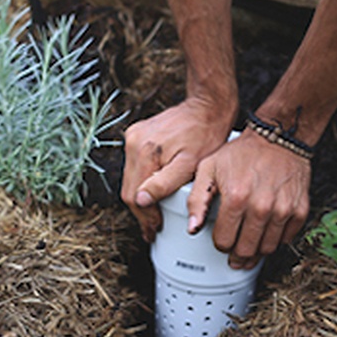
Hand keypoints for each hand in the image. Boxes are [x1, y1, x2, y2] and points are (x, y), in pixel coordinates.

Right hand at [120, 98, 234, 242]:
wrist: (208, 105)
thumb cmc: (206, 135)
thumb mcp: (190, 165)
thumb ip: (164, 184)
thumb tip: (140, 201)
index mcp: (145, 152)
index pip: (136, 196)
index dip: (145, 218)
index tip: (153, 230)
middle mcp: (133, 143)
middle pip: (129, 188)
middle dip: (141, 211)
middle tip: (152, 228)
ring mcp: (132, 137)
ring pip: (130, 178)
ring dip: (140, 197)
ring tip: (153, 213)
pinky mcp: (136, 134)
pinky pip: (133, 165)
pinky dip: (141, 180)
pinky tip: (152, 189)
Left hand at [185, 131, 309, 269]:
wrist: (279, 138)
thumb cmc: (243, 153)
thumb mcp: (208, 169)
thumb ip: (197, 200)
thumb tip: (193, 228)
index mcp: (236, 198)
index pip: (224, 241)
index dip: (220, 244)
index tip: (221, 241)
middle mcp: (261, 207)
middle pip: (246, 250)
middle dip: (237, 256)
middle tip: (234, 255)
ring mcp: (283, 209)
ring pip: (267, 248)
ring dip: (257, 253)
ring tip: (250, 249)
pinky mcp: (300, 209)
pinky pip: (287, 239)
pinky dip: (277, 241)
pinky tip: (267, 235)